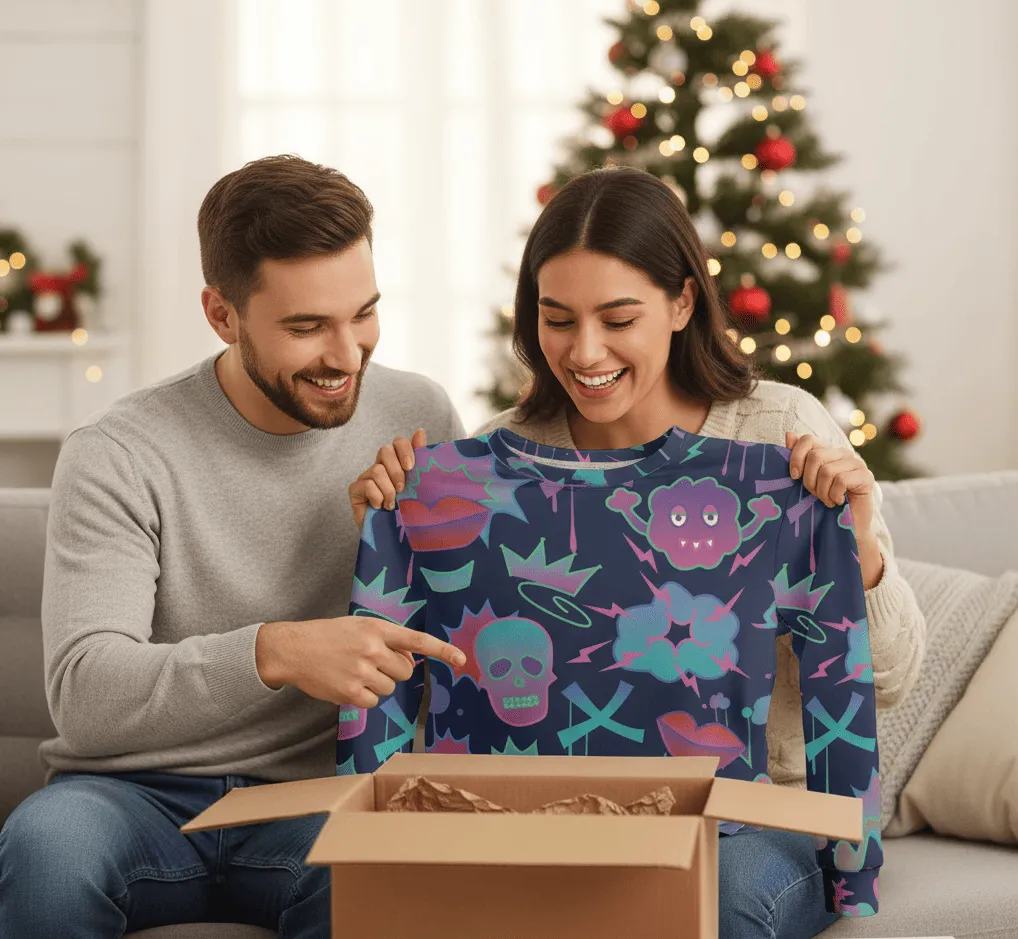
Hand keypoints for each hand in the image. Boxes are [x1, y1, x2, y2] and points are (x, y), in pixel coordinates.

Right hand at [256, 615, 464, 707]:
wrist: (293, 649)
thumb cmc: (328, 636)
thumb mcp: (359, 627)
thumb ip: (387, 640)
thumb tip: (410, 661)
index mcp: (376, 628)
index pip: (417, 640)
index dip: (442, 651)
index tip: (461, 660)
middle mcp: (372, 648)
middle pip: (405, 671)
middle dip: (394, 671)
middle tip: (371, 664)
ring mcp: (362, 671)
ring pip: (389, 688)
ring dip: (377, 684)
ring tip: (353, 671)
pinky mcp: (351, 692)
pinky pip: (373, 701)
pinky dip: (363, 697)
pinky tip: (346, 683)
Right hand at [348, 428, 426, 528]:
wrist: (393, 536)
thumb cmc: (406, 511)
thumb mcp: (417, 486)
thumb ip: (420, 460)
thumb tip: (420, 431)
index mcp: (396, 463)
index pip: (397, 443)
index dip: (405, 449)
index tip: (411, 467)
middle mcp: (379, 466)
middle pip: (385, 451)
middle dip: (397, 471)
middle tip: (402, 489)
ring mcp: (365, 477)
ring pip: (377, 470)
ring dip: (388, 490)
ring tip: (392, 504)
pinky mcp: (354, 490)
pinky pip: (366, 485)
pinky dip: (377, 497)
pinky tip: (380, 507)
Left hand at [785, 431, 875, 537]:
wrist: (846, 527)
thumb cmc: (822, 504)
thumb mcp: (805, 480)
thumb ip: (798, 458)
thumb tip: (789, 434)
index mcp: (827, 451)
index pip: (807, 439)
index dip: (796, 457)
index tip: (794, 476)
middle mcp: (843, 453)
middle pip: (815, 456)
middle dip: (809, 480)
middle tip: (815, 494)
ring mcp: (857, 463)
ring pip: (827, 471)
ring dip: (822, 492)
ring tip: (827, 500)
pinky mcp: (866, 477)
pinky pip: (841, 481)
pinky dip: (835, 495)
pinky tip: (838, 501)